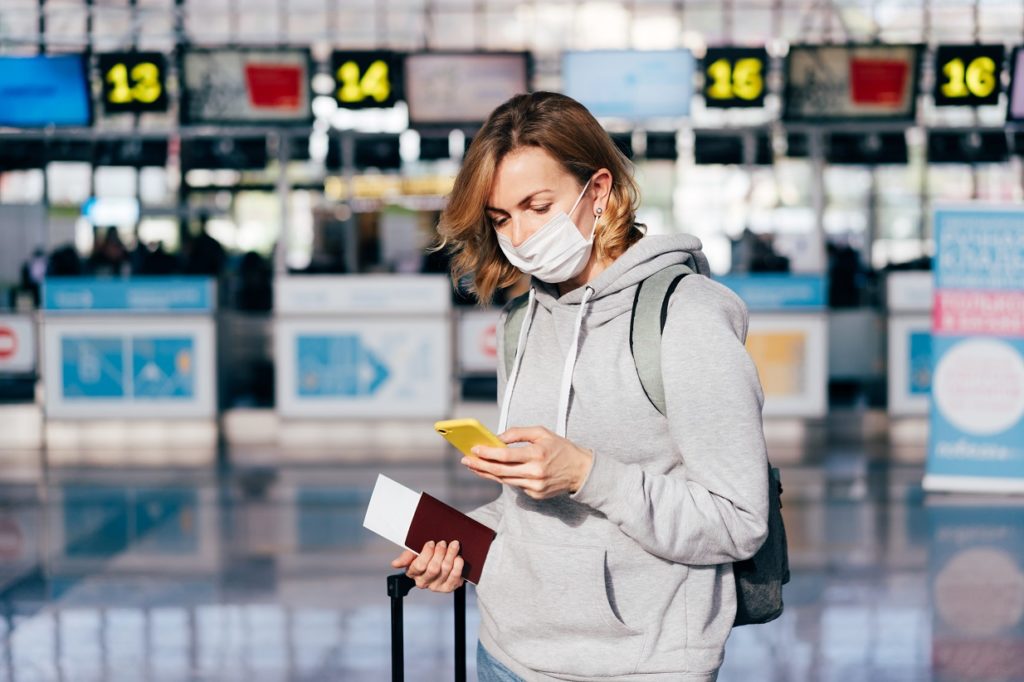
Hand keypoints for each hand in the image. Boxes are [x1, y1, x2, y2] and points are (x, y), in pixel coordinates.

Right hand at [390, 540, 464, 591]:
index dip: (426, 553)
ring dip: (451, 556)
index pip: (418, 566)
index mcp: (413, 573)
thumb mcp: (415, 553)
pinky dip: (458, 567)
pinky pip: (455, 578)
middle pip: (433, 569)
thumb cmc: (427, 555)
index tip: (431, 542)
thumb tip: (395, 564)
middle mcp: (424, 582)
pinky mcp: (449, 587)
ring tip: (454, 545)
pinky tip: (458, 558)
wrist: (442, 559)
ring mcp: (437, 586)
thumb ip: (407, 556)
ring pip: (445, 570)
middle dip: (440, 553)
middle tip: (443, 543)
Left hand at [463, 426, 593, 499]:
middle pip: (500, 471)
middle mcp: (535, 472)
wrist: (581, 471)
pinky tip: (493, 472)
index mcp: (537, 454)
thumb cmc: (560, 447)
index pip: (505, 455)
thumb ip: (518, 433)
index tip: (474, 449)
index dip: (487, 453)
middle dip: (480, 465)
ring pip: (504, 480)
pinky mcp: (536, 495)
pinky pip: (515, 485)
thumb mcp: (542, 432)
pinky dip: (504, 478)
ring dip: (487, 473)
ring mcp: (535, 486)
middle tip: (466, 460)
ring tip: (474, 466)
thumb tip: (497, 438)